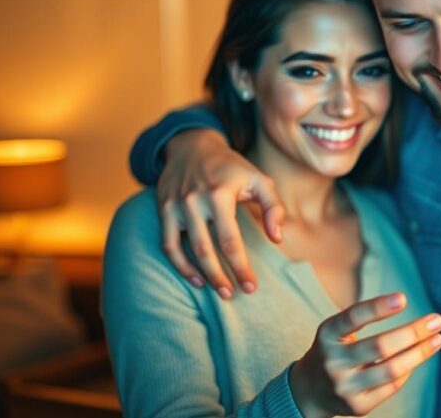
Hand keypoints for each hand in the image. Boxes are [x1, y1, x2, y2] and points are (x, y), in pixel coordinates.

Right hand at [157, 128, 284, 297]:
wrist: (192, 146)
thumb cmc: (232, 168)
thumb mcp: (259, 179)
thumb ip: (274, 207)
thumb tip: (276, 238)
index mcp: (221, 193)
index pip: (230, 240)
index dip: (240, 266)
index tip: (251, 286)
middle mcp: (195, 200)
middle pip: (207, 249)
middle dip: (221, 276)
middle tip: (234, 294)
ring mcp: (176, 205)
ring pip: (186, 249)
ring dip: (202, 275)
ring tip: (220, 291)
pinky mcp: (163, 209)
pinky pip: (168, 244)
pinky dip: (180, 264)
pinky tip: (196, 278)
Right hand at [290, 293, 440, 416]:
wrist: (308, 391)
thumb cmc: (332, 351)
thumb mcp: (335, 330)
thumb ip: (363, 319)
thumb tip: (415, 321)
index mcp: (327, 335)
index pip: (352, 318)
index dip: (377, 308)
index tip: (403, 299)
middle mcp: (333, 361)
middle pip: (379, 346)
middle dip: (413, 332)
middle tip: (437, 321)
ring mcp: (344, 387)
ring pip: (390, 370)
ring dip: (419, 353)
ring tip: (438, 340)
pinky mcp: (357, 406)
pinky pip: (391, 387)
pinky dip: (407, 370)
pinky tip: (417, 357)